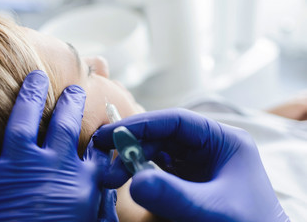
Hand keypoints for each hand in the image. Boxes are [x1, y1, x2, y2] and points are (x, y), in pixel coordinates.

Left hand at [0, 70, 116, 221]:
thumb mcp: (86, 217)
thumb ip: (95, 190)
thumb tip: (103, 166)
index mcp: (77, 181)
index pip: (91, 141)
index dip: (92, 121)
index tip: (93, 108)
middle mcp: (51, 166)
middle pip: (63, 122)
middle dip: (69, 100)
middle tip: (71, 87)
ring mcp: (15, 168)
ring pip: (23, 118)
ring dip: (31, 93)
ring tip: (35, 77)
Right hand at [93, 109, 288, 221]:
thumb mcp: (212, 211)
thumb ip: (175, 196)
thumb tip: (135, 183)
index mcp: (224, 141)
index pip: (177, 121)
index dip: (141, 125)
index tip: (111, 135)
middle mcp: (211, 148)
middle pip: (164, 136)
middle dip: (134, 148)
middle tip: (109, 168)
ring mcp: (200, 164)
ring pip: (160, 153)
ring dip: (136, 162)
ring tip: (115, 179)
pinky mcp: (192, 181)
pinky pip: (163, 171)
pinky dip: (145, 175)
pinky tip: (133, 183)